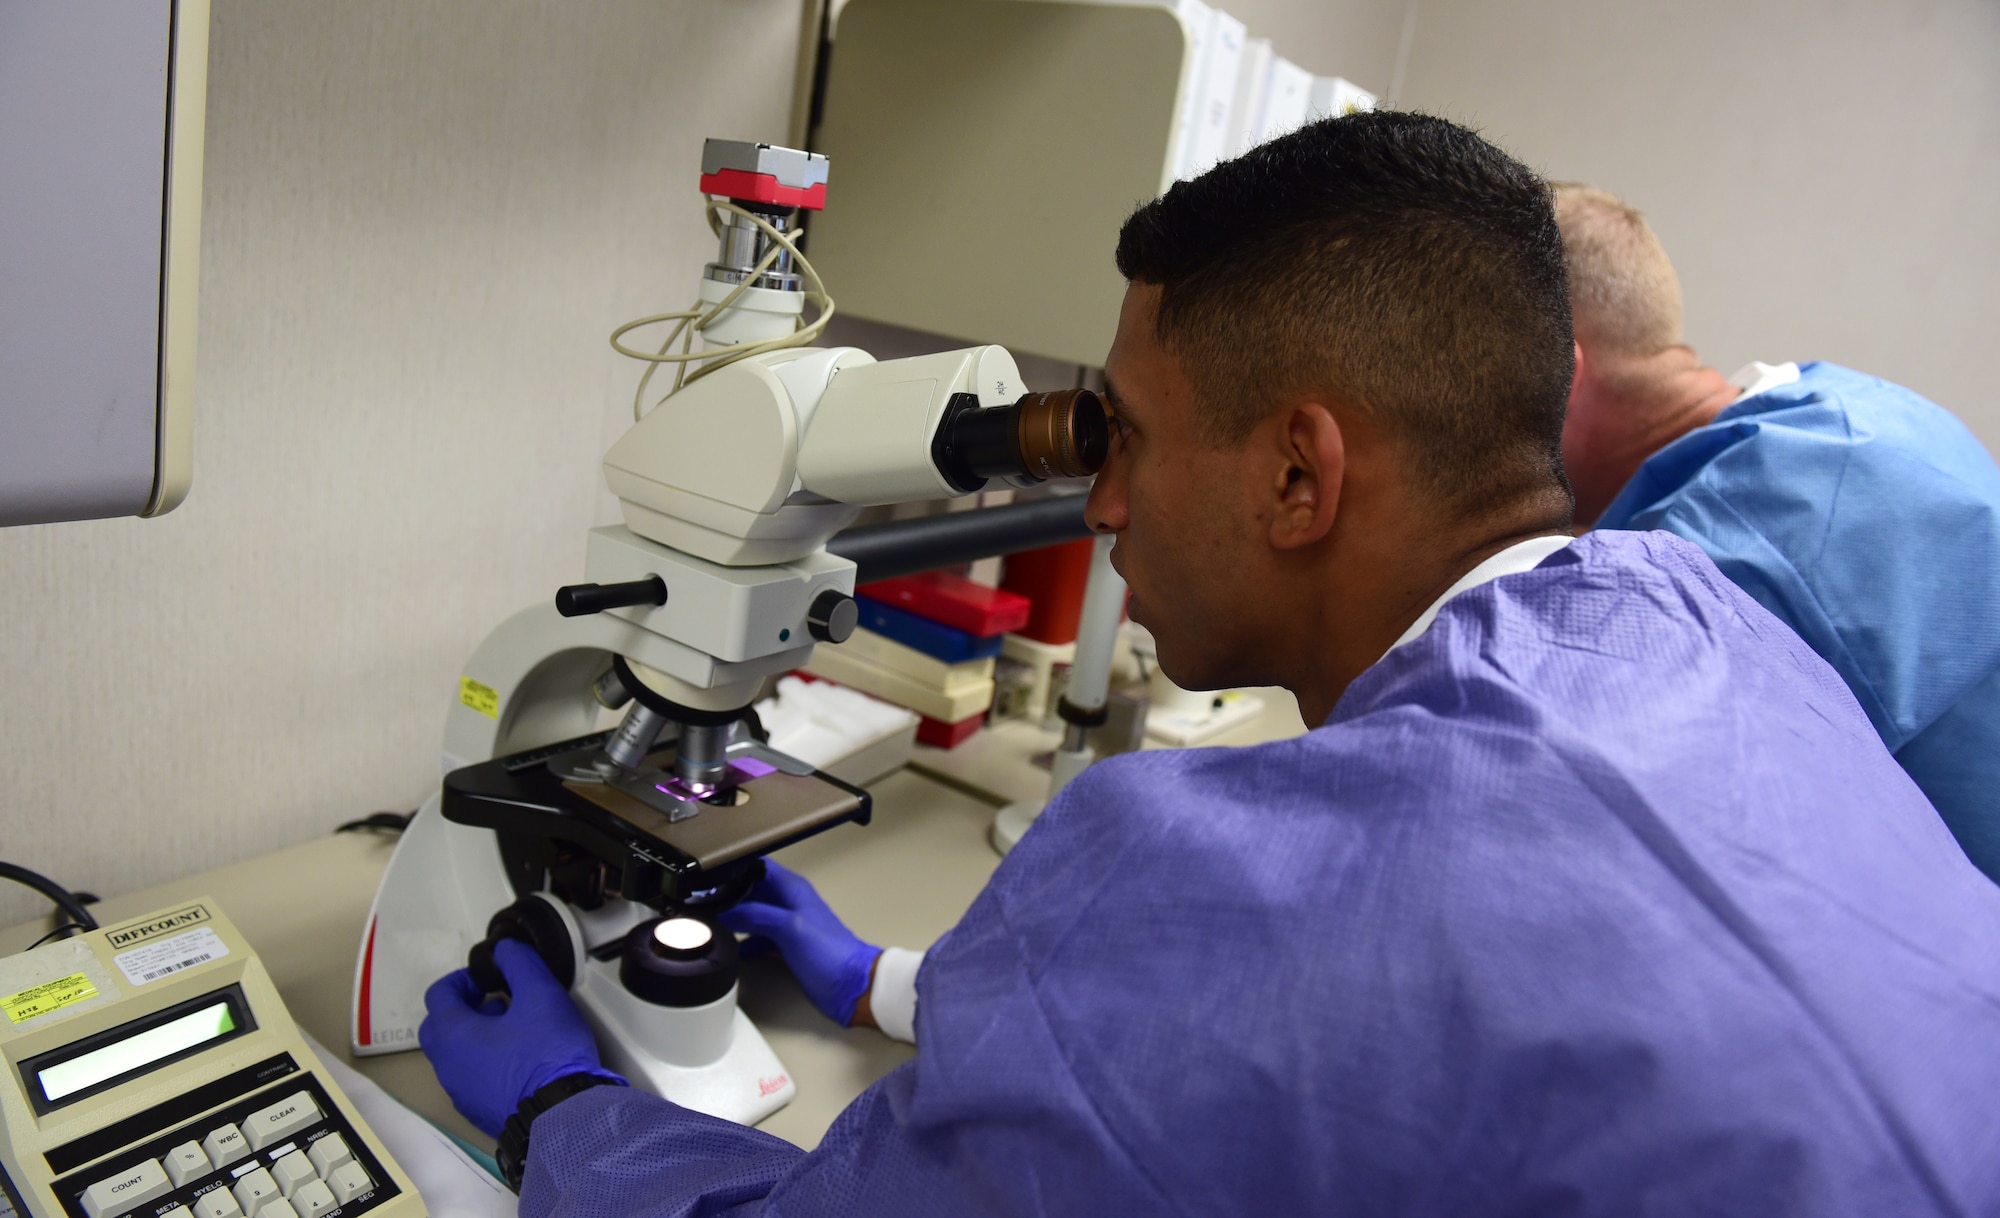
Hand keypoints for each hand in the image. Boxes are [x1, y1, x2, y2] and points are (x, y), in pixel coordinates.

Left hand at [420, 938, 623, 1136]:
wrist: (561, 1116)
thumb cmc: (547, 1056)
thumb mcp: (541, 994)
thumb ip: (519, 962)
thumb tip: (505, 950)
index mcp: (453, 1034)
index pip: (438, 994)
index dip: (462, 979)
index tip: (487, 978)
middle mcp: (447, 1065)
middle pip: (438, 1027)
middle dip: (463, 1009)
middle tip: (495, 1003)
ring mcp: (460, 1092)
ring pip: (454, 1056)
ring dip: (473, 1038)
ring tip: (512, 1032)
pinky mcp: (478, 1111)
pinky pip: (470, 1079)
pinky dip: (484, 1064)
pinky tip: (518, 1062)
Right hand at [721, 859, 881, 1026]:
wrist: (851, 985)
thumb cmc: (828, 951)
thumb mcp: (790, 928)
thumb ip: (756, 915)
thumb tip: (724, 911)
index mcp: (792, 889)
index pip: (758, 867)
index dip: (734, 868)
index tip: (707, 877)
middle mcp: (788, 903)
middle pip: (751, 890)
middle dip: (727, 895)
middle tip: (699, 903)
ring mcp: (787, 926)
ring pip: (753, 914)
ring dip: (734, 918)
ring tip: (708, 923)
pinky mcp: (786, 947)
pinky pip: (758, 938)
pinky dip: (744, 941)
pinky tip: (729, 948)